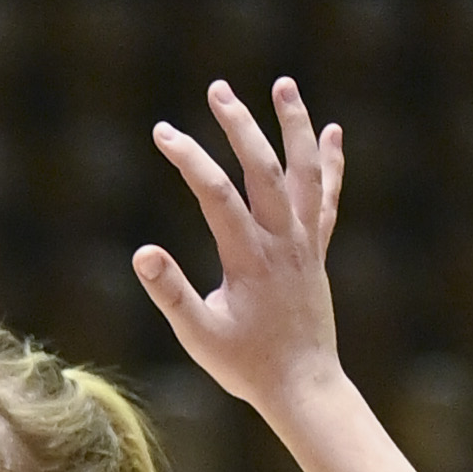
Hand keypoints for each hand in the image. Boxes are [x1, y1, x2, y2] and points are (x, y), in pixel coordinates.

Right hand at [136, 76, 345, 419]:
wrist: (304, 387)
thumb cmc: (247, 365)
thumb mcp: (199, 336)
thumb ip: (171, 294)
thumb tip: (141, 252)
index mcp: (250, 259)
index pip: (217, 193)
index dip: (189, 158)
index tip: (163, 132)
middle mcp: (283, 242)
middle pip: (264, 169)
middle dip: (239, 125)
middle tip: (218, 89)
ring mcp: (305, 244)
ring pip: (304, 174)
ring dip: (294, 126)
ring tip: (283, 85)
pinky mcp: (317, 251)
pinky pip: (327, 199)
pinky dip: (330, 165)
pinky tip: (331, 132)